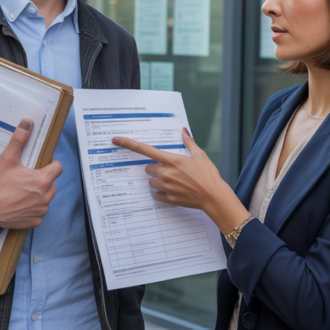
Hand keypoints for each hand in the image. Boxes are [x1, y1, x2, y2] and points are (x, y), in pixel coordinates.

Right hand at [0, 118, 62, 228]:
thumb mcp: (7, 159)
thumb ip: (19, 140)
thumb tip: (27, 124)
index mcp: (42, 180)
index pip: (58, 168)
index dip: (51, 164)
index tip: (42, 164)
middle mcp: (45, 197)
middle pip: (51, 183)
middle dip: (42, 179)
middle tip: (27, 177)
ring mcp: (40, 210)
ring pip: (46, 198)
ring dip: (39, 194)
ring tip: (22, 191)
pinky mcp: (34, 221)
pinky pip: (39, 212)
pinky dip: (33, 208)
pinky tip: (20, 204)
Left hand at [112, 128, 248, 233]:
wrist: (214, 196)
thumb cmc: (208, 175)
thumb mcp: (200, 155)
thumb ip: (189, 142)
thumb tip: (183, 130)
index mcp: (171, 160)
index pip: (145, 150)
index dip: (129, 144)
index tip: (116, 140)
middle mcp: (165, 173)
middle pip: (148, 168)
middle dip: (155, 168)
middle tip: (169, 170)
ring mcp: (166, 187)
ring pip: (151, 182)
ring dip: (158, 181)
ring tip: (174, 182)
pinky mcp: (168, 199)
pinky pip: (156, 195)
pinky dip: (161, 193)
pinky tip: (173, 191)